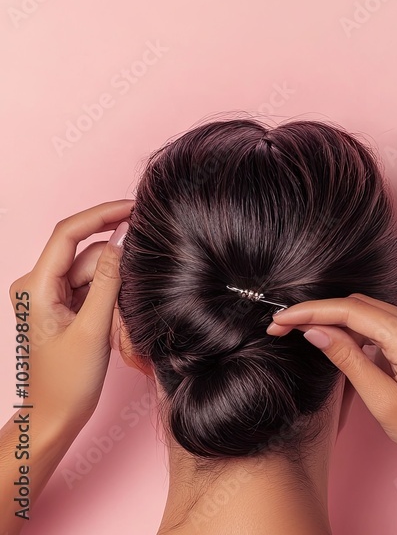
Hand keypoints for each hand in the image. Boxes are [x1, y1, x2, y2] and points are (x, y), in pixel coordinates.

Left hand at [8, 200, 131, 431]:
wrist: (55, 416)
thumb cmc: (68, 381)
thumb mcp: (93, 329)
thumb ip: (109, 281)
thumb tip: (123, 241)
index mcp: (35, 286)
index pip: (69, 233)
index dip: (102, 214)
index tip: (134, 207)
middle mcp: (38, 284)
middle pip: (86, 253)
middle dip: (115, 266)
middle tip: (133, 289)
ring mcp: (51, 294)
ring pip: (95, 270)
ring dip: (115, 287)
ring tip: (117, 322)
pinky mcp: (64, 305)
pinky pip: (94, 286)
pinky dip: (110, 297)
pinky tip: (114, 319)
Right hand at [266, 293, 396, 479]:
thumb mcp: (384, 403)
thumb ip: (349, 362)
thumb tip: (316, 331)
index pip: (352, 311)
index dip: (311, 312)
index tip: (280, 320)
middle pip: (363, 305)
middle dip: (322, 313)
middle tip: (284, 328)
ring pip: (377, 311)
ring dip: (342, 319)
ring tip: (308, 335)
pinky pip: (393, 321)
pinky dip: (366, 328)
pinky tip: (346, 343)